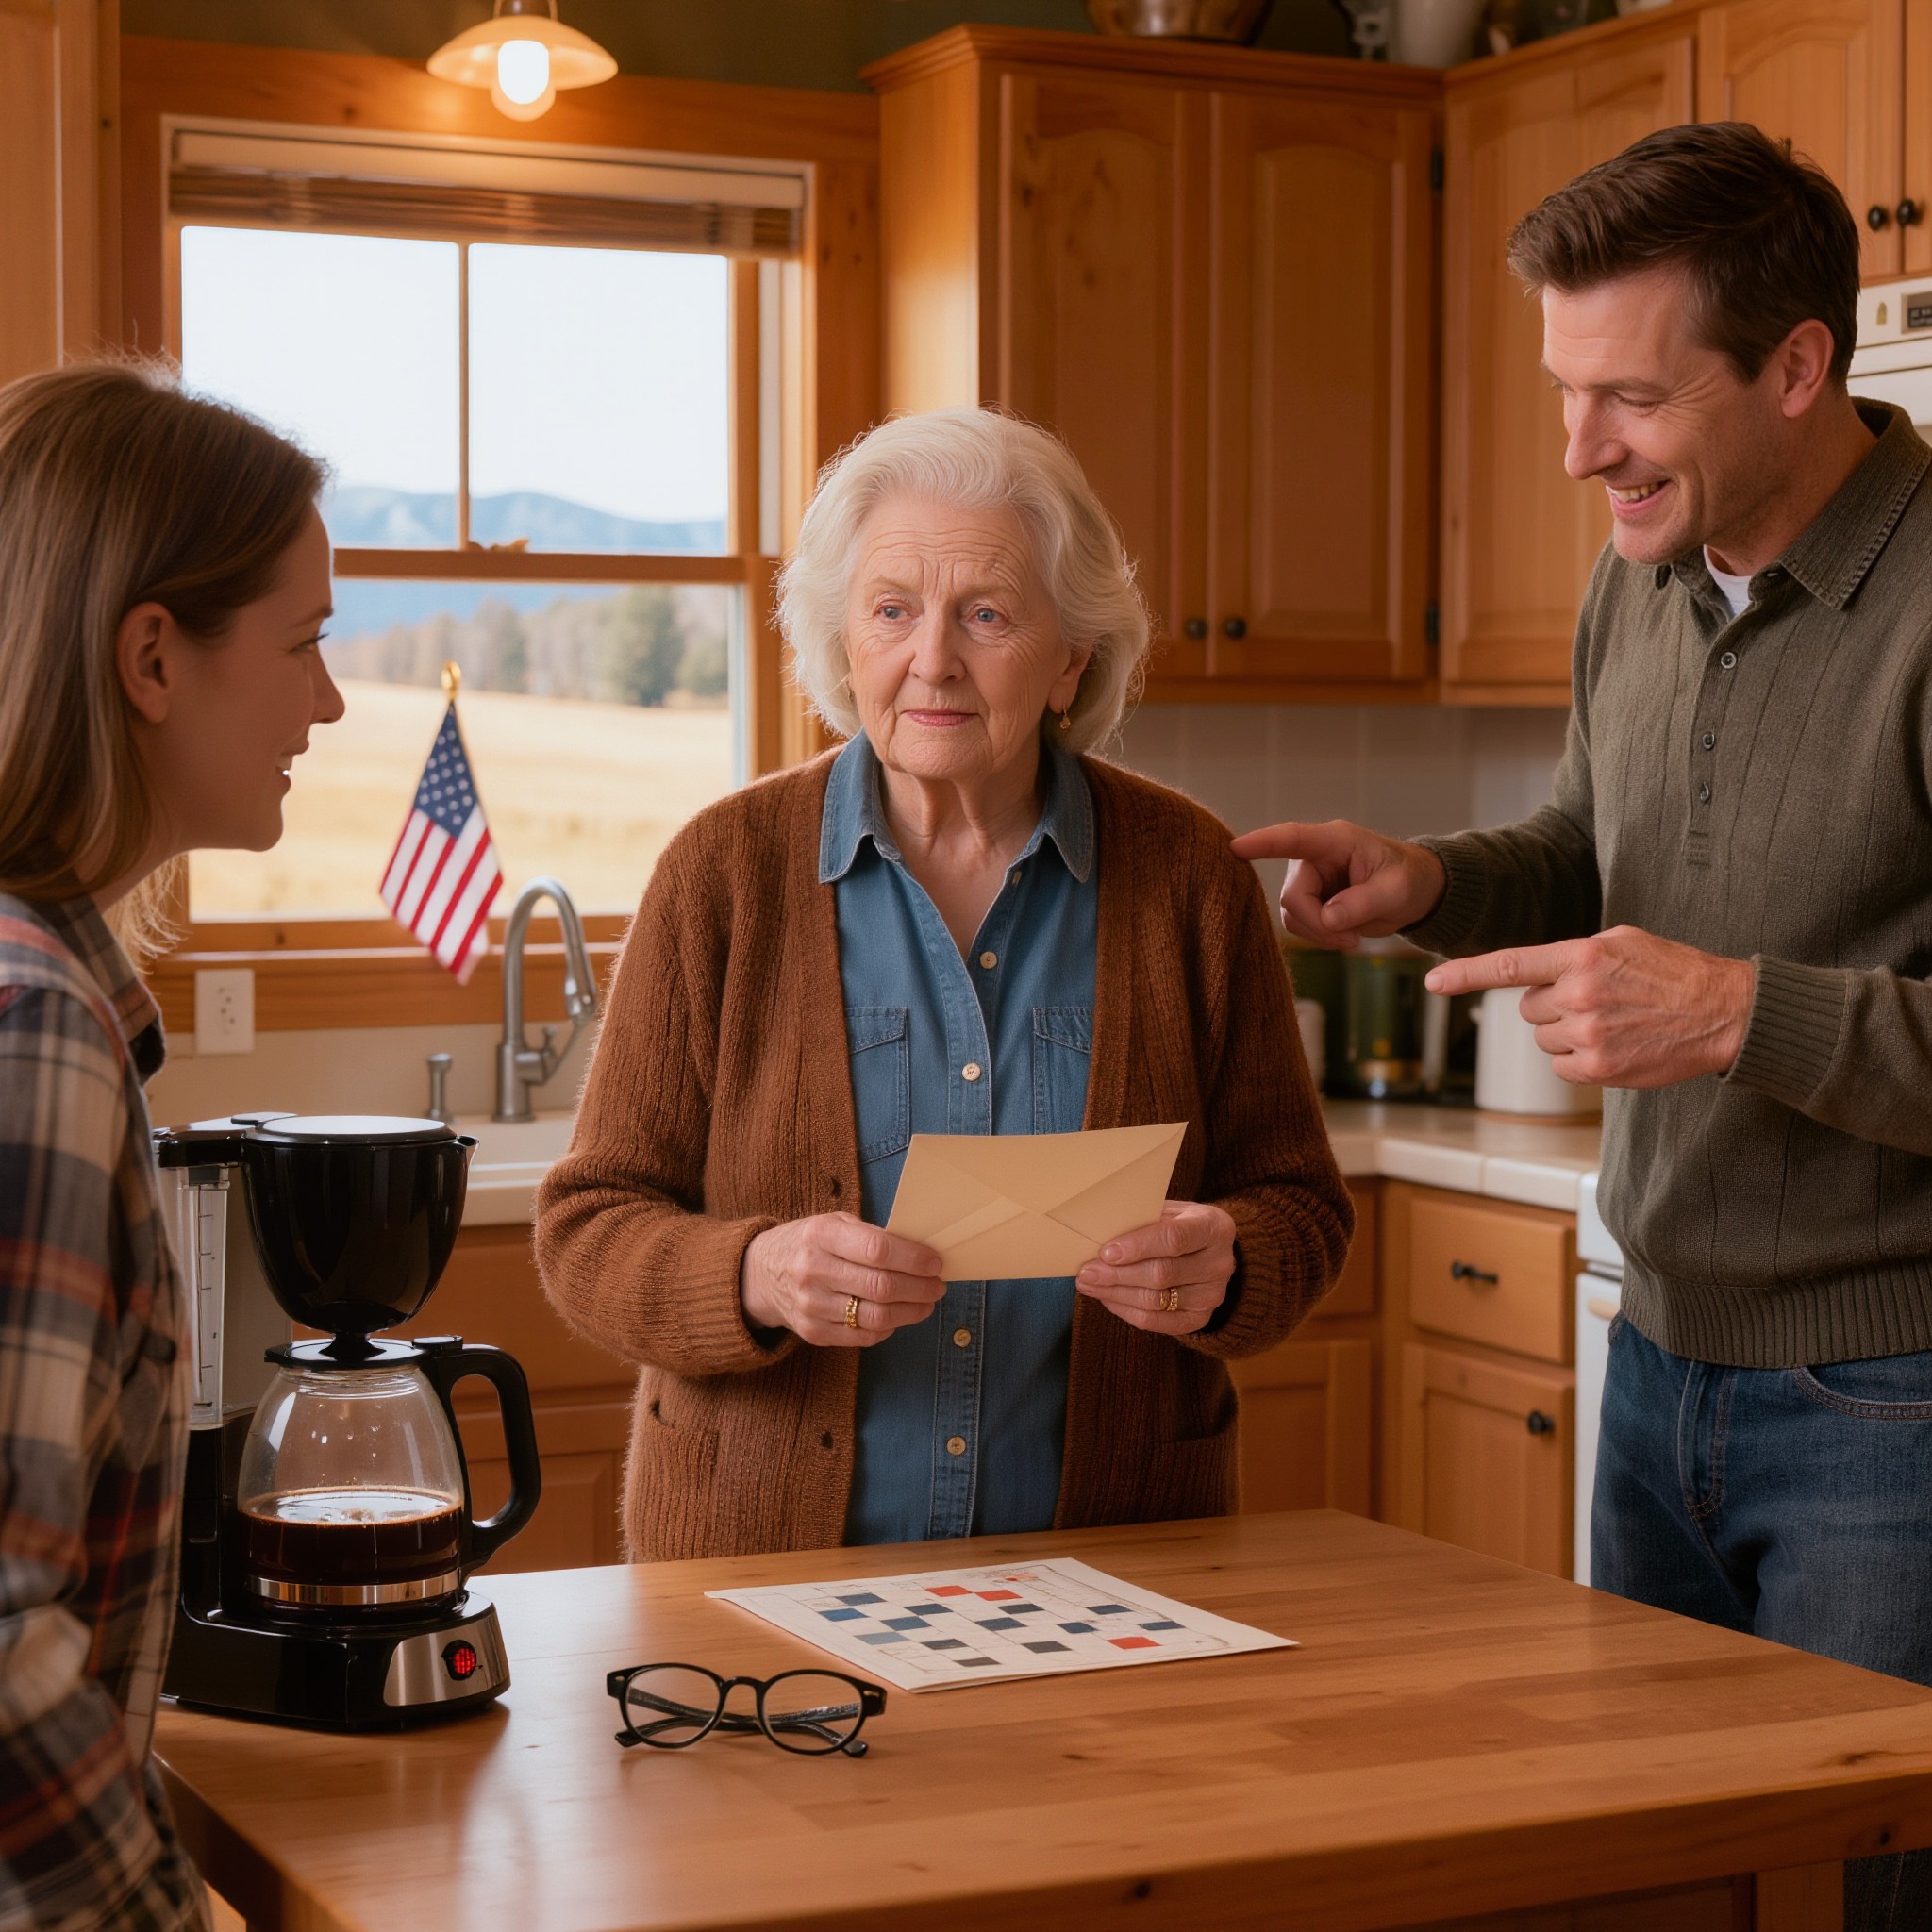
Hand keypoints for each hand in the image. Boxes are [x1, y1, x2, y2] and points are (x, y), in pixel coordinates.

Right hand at [740, 1214, 943, 1347]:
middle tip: (938, 1285)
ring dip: (912, 1312)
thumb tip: (921, 1253)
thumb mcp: (833, 1224)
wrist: (760, 1274)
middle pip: (881, 1287)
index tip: (935, 1263)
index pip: (877, 1250)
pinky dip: (889, 1328)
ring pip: (876, 1317)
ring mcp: (811, 1306)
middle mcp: (813, 1271)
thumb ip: (871, 1236)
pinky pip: (863, 1337)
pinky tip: (899, 1316)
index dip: (913, 1259)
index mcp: (821, 1235)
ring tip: (926, 1302)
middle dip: (920, 1288)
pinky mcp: (813, 1332)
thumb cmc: (808, 1243)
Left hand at [1075, 1200, 1236, 1335]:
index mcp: (1214, 1227)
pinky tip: (1107, 1298)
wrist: (1209, 1252)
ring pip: (1155, 1300)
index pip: (1174, 1238)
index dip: (1138, 1246)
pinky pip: (1155, 1322)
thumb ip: (1141, 1219)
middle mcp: (1220, 1263)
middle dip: (1118, 1274)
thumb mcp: (1169, 1211)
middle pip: (1162, 1273)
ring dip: (1116, 1294)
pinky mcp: (1200, 1319)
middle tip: (1086, 1271)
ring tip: (1089, 1284)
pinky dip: (1125, 1310)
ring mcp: (1213, 1295)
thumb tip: (1096, 1233)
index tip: (1106, 1252)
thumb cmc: (1179, 1225)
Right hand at [1229, 819, 1445, 949]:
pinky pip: (1298, 924)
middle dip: (1318, 924)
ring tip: (1352, 938)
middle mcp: (1313, 857)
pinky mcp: (1308, 900)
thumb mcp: (1396, 890)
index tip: (1235, 848)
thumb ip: (1363, 903)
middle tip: (1351, 940)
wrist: (1414, 893)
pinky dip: (1319, 936)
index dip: (1263, 843)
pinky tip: (1344, 935)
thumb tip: (1329, 918)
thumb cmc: (1408, 879)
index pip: (1292, 838)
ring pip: (1291, 914)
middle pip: (1292, 895)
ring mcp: (1308, 879)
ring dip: (1319, 933)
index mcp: (1334, 841)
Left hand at [1425, 926, 1755, 1088]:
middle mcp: (1578, 994)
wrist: (1724, 1011)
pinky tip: (1614, 1045)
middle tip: (1596, 1001)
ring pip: (1544, 1038)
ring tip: (1612, 1022)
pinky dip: (1578, 1060)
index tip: (1431, 980)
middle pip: (1528, 1008)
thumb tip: (1537, 972)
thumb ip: (1574, 954)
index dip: (1465, 973)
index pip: (1510, 965)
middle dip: (1551, 1005)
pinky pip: (1561, 1065)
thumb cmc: (1674, 972)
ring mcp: (1587, 1034)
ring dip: (1566, 1032)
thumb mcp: (1622, 942)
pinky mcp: (1597, 1068)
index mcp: (1582, 956)